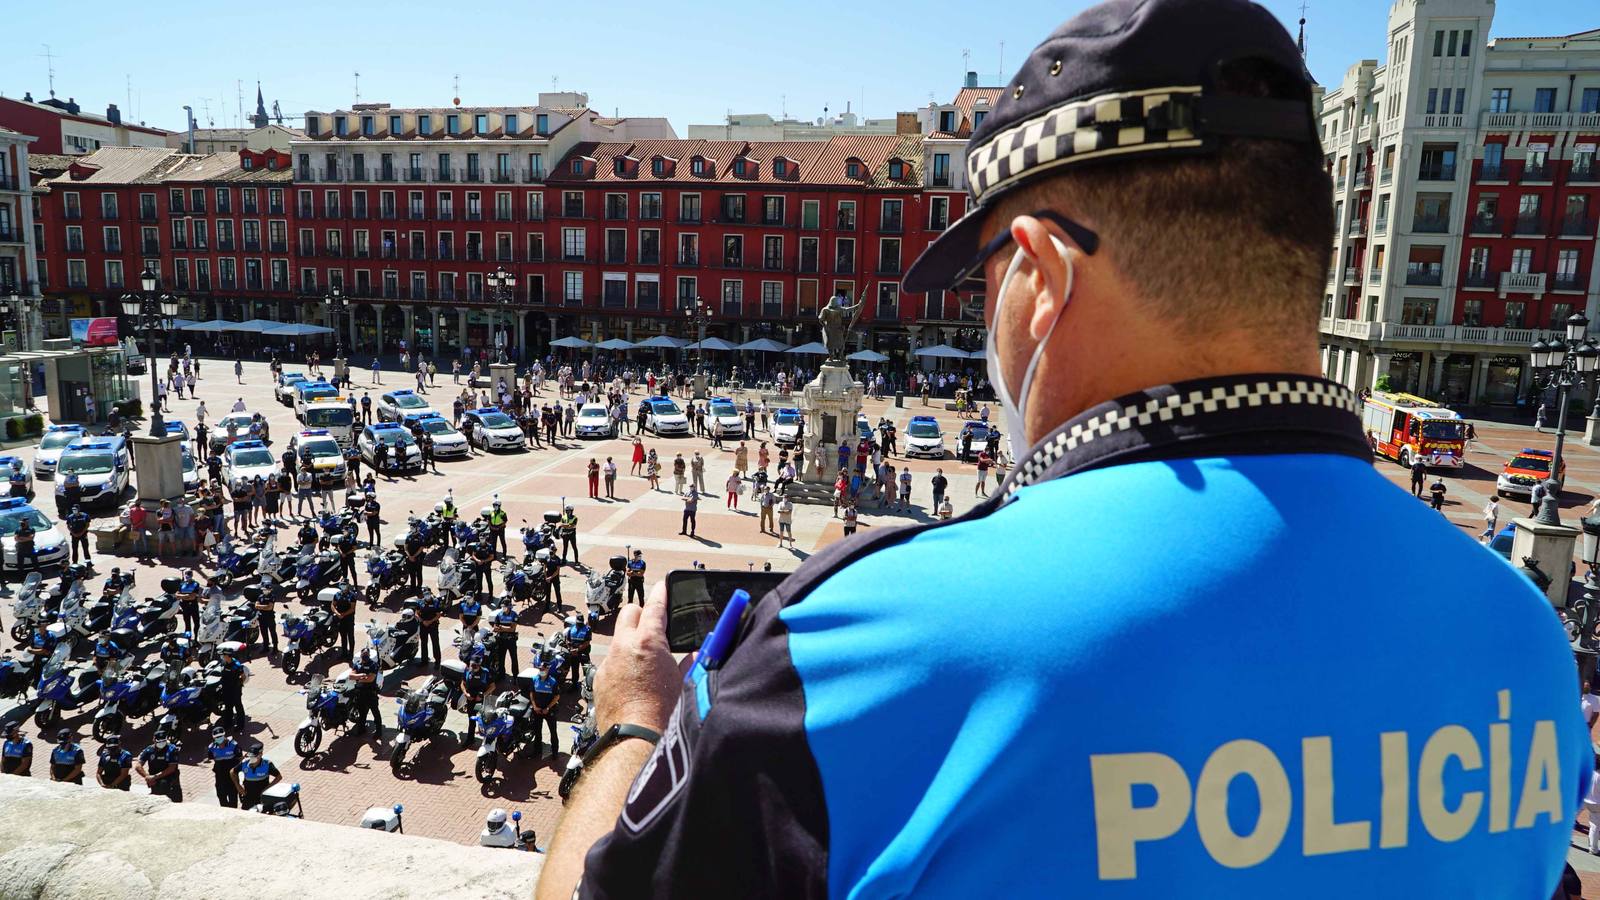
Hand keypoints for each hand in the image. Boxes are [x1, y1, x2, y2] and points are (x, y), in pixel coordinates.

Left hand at [592, 581, 681, 732]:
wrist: (636, 739)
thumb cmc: (664, 712)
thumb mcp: (683, 682)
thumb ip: (687, 662)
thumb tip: (695, 655)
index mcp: (648, 641)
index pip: (655, 605)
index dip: (661, 593)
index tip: (663, 586)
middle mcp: (624, 646)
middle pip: (630, 613)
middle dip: (642, 615)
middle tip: (655, 626)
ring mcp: (608, 662)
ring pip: (619, 639)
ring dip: (632, 643)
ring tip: (647, 661)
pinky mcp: (599, 679)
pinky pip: (612, 663)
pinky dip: (623, 665)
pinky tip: (633, 682)